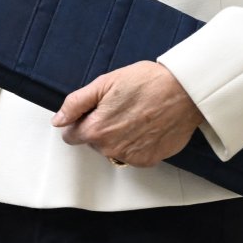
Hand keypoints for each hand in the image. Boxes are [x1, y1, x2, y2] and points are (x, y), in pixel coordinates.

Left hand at [52, 60, 203, 166]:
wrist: (184, 92)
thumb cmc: (147, 82)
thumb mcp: (104, 83)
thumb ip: (76, 103)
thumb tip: (59, 120)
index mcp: (96, 130)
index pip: (71, 136)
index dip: (79, 121)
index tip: (92, 110)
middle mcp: (111, 148)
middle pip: (93, 142)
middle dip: (100, 126)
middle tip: (118, 107)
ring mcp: (131, 156)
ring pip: (112, 149)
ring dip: (118, 136)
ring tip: (135, 115)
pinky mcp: (149, 160)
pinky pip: (132, 155)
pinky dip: (136, 143)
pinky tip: (146, 126)